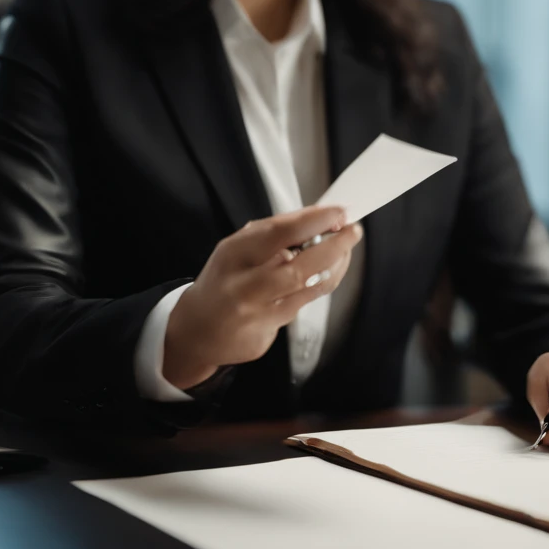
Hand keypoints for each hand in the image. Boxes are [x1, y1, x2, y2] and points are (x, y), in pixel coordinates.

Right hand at [163, 205, 361, 389]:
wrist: (196, 330)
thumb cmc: (224, 281)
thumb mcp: (236, 249)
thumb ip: (273, 234)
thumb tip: (317, 217)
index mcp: (233, 254)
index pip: (277, 233)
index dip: (313, 221)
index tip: (338, 212)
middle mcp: (242, 286)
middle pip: (297, 267)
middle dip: (333, 247)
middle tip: (352, 231)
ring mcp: (254, 314)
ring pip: (307, 289)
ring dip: (334, 266)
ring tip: (345, 249)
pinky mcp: (265, 336)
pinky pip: (302, 306)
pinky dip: (317, 286)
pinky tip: (326, 273)